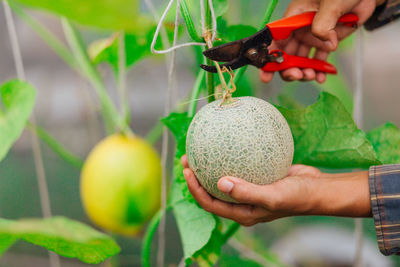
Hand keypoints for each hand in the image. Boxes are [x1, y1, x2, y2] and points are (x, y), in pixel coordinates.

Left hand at [182, 155, 370, 225]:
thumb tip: (220, 183)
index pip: (209, 203)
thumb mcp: (273, 196)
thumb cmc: (298, 196)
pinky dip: (229, 155)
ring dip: (209, 165)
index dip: (194, 189)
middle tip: (187, 157)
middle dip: (196, 176)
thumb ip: (247, 192)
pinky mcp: (257, 176)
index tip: (186, 170)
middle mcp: (242, 202)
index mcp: (241, 212)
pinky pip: (239, 165)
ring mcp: (249, 189)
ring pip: (222, 177)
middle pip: (211, 190)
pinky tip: (227, 139)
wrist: (319, 189)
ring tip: (200, 148)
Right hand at [260, 0, 385, 83]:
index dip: (269, 56)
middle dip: (288, 69)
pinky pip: (319, 60)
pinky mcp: (327, 42)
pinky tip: (322, 77)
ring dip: (304, 72)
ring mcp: (313, 36)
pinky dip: (320, 71)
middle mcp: (300, 28)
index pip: (275, 38)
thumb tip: (327, 44)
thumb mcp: (331, 3)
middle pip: (286, 54)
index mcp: (294, 16)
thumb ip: (324, 24)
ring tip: (312, 76)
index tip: (266, 73)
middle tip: (296, 75)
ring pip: (301, 60)